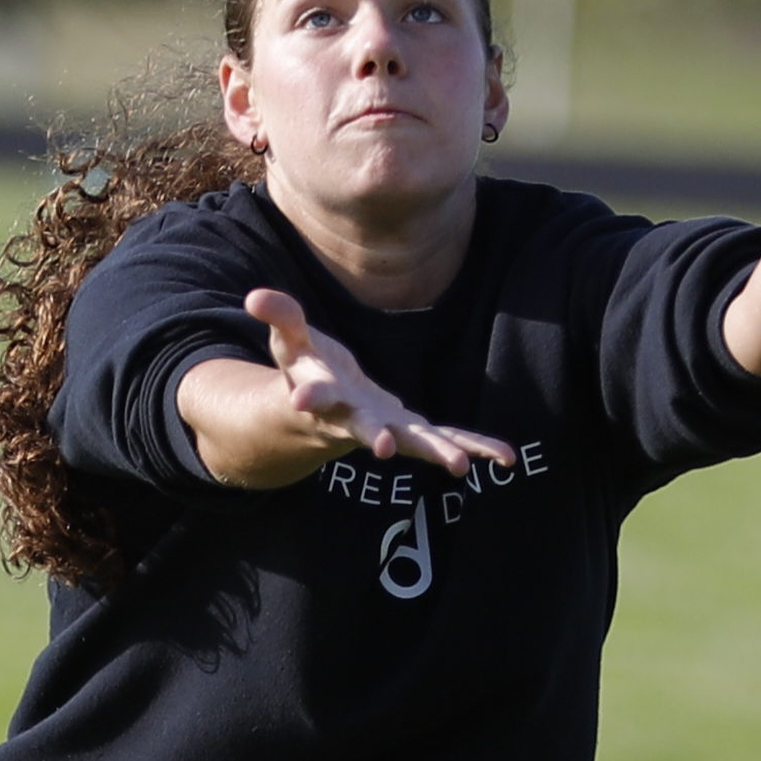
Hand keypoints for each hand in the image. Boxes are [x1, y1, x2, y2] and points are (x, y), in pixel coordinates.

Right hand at [215, 288, 516, 481]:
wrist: (320, 417)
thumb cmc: (305, 373)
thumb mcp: (289, 344)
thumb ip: (281, 319)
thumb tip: (255, 296)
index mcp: (323, 400)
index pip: (314, 397)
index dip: (309, 396)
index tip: (302, 398)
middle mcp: (355, 421)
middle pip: (365, 429)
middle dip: (375, 436)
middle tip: (385, 448)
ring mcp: (386, 429)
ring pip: (413, 442)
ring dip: (436, 451)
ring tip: (460, 465)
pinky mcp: (410, 430)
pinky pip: (445, 439)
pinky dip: (473, 446)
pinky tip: (505, 457)